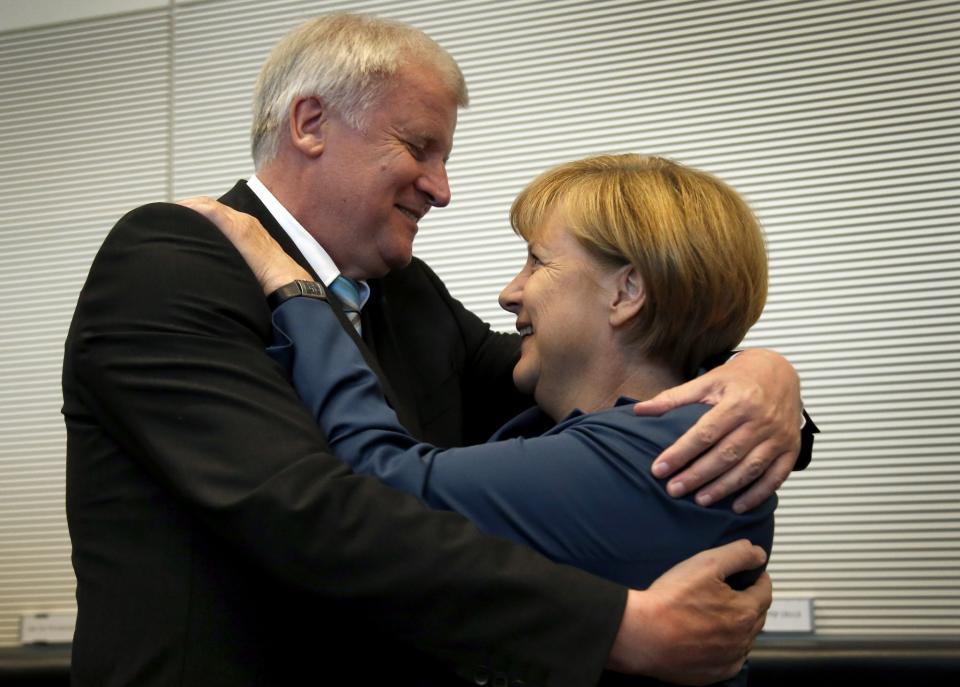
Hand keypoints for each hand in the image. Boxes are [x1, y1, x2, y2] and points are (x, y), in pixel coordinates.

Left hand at [178, 196, 310, 293]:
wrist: (287, 284)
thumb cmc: (269, 284)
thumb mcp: (244, 271)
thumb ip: (229, 265)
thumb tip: (210, 273)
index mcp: (245, 230)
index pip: (213, 213)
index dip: (193, 214)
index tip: (175, 222)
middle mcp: (243, 222)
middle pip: (207, 205)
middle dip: (185, 208)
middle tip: (164, 216)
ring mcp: (242, 223)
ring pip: (207, 205)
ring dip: (185, 208)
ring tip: (165, 215)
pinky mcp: (240, 228)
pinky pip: (211, 211)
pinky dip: (193, 210)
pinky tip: (178, 214)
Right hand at [607, 540, 769, 683]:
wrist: (642, 634)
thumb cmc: (670, 600)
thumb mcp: (705, 564)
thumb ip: (737, 554)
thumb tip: (758, 553)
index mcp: (744, 612)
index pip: (765, 592)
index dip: (760, 580)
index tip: (755, 575)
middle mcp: (742, 640)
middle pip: (757, 616)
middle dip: (751, 601)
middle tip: (737, 591)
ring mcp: (728, 660)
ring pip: (745, 639)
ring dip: (741, 625)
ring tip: (722, 613)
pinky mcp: (713, 674)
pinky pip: (731, 660)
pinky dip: (728, 648)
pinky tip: (713, 638)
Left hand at [634, 349, 800, 512]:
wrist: (781, 371)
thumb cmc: (740, 378)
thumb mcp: (707, 381)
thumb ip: (673, 398)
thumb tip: (639, 410)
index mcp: (738, 401)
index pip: (704, 433)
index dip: (680, 453)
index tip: (659, 469)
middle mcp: (761, 420)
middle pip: (726, 454)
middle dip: (697, 475)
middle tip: (674, 490)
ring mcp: (779, 436)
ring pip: (749, 469)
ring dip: (723, 488)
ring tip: (699, 500)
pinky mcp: (791, 449)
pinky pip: (776, 477)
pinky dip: (757, 495)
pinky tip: (736, 506)